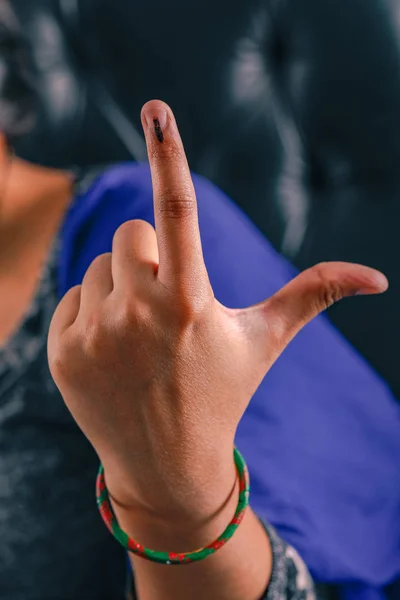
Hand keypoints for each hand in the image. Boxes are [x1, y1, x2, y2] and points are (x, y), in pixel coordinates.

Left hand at [48, 100, 387, 524]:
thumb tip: (378, 278)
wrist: (165, 464)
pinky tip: (115, 354)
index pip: (179, 211)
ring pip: (100, 266)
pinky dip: (94, 316)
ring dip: (123, 289)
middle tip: (167, 307)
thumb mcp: (265, 340)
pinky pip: (73, 298)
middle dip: (151, 260)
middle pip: (131, 235)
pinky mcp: (61, 353)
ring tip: (142, 338)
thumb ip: (312, 295)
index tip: (157, 108)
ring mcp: (92, 336)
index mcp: (189, 302)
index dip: (170, 154)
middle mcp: (135, 315)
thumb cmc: (222, 392)